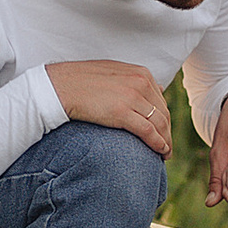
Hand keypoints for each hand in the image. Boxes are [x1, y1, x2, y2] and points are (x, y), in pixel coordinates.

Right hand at [48, 60, 171, 154]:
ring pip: (159, 124)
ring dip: (165, 141)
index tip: (163, 132)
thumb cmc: (82, 82)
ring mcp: (133, 97)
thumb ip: (133, 81)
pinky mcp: (123, 112)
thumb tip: (154, 90)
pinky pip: (148, 131)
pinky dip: (158, 143)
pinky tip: (160, 152)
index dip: (165, 120)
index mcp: (141, 73)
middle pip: (163, 113)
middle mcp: (141, 83)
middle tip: (166, 148)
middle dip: (167, 132)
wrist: (60, 86)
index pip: (161, 101)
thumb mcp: (114, 74)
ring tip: (165, 154)